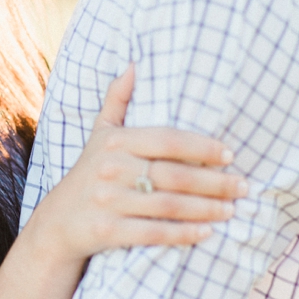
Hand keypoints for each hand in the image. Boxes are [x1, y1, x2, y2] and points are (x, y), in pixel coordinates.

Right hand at [32, 65, 247, 259]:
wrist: (56, 224)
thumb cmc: (90, 174)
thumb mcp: (100, 135)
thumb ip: (118, 100)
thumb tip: (134, 64)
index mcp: (115, 141)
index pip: (168, 140)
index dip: (203, 147)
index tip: (231, 154)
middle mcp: (110, 169)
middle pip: (174, 174)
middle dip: (214, 182)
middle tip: (243, 186)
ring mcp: (107, 201)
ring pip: (168, 205)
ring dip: (205, 209)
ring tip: (231, 209)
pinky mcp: (106, 231)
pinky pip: (153, 233)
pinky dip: (183, 234)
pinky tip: (206, 233)